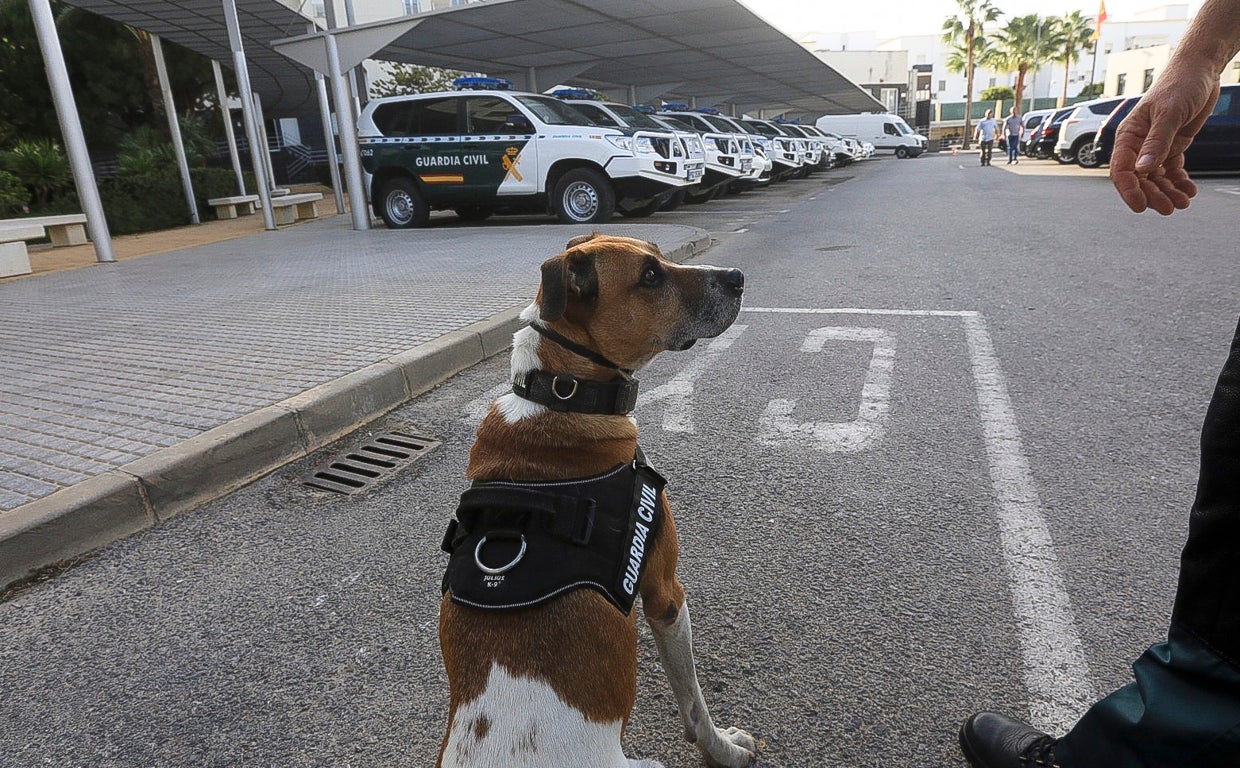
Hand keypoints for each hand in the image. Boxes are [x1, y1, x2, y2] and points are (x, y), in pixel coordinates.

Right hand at [1110, 65, 1219, 214]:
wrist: (1199, 70)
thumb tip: (1143, 169)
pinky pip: (1172, 170)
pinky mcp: (1172, 146)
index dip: (1129, 190)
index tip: (1140, 206)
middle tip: (1169, 209)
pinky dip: (1179, 182)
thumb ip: (1157, 142)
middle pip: (1140, 179)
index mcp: (1129, 135)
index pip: (1122, 170)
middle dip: (1153, 196)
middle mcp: (1139, 145)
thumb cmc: (1180, 85)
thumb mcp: (1169, 113)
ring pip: (1156, 178)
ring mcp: (1156, 147)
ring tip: (1183, 203)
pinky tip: (1189, 191)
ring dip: (1167, 193)